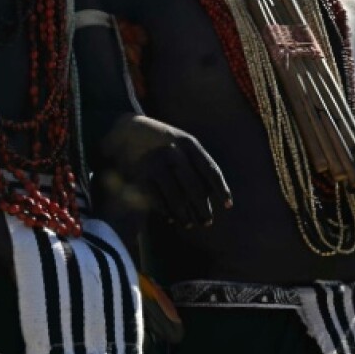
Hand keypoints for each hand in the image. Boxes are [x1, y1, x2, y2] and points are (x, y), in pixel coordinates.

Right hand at [104, 115, 231, 228]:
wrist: (126, 129)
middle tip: (208, 222)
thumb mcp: (181, 142)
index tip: (228, 205)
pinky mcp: (140, 174)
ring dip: (185, 214)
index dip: (221, 189)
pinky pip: (157, 200)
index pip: (211, 170)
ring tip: (189, 224)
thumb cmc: (162, 141)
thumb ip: (195, 162)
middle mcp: (173, 151)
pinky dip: (166, 211)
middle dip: (203, 208)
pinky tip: (171, 218)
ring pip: (176, 197)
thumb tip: (211, 194)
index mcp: (188, 143)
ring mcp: (156, 163)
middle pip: (195, 187)